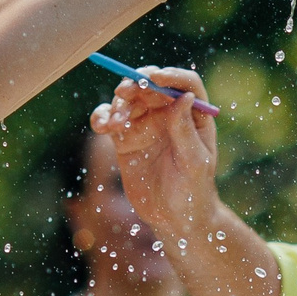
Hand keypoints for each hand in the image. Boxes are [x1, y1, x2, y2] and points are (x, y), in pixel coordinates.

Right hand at [96, 68, 217, 243]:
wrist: (173, 219)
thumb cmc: (193, 192)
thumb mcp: (194, 163)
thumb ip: (186, 131)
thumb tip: (185, 97)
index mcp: (194, 116)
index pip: (185, 84)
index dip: (170, 76)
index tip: (153, 79)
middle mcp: (169, 115)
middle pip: (152, 86)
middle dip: (136, 84)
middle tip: (124, 93)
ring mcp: (146, 125)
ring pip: (128, 100)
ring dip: (118, 105)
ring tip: (114, 125)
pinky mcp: (125, 139)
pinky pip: (109, 119)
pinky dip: (101, 117)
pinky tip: (101, 127)